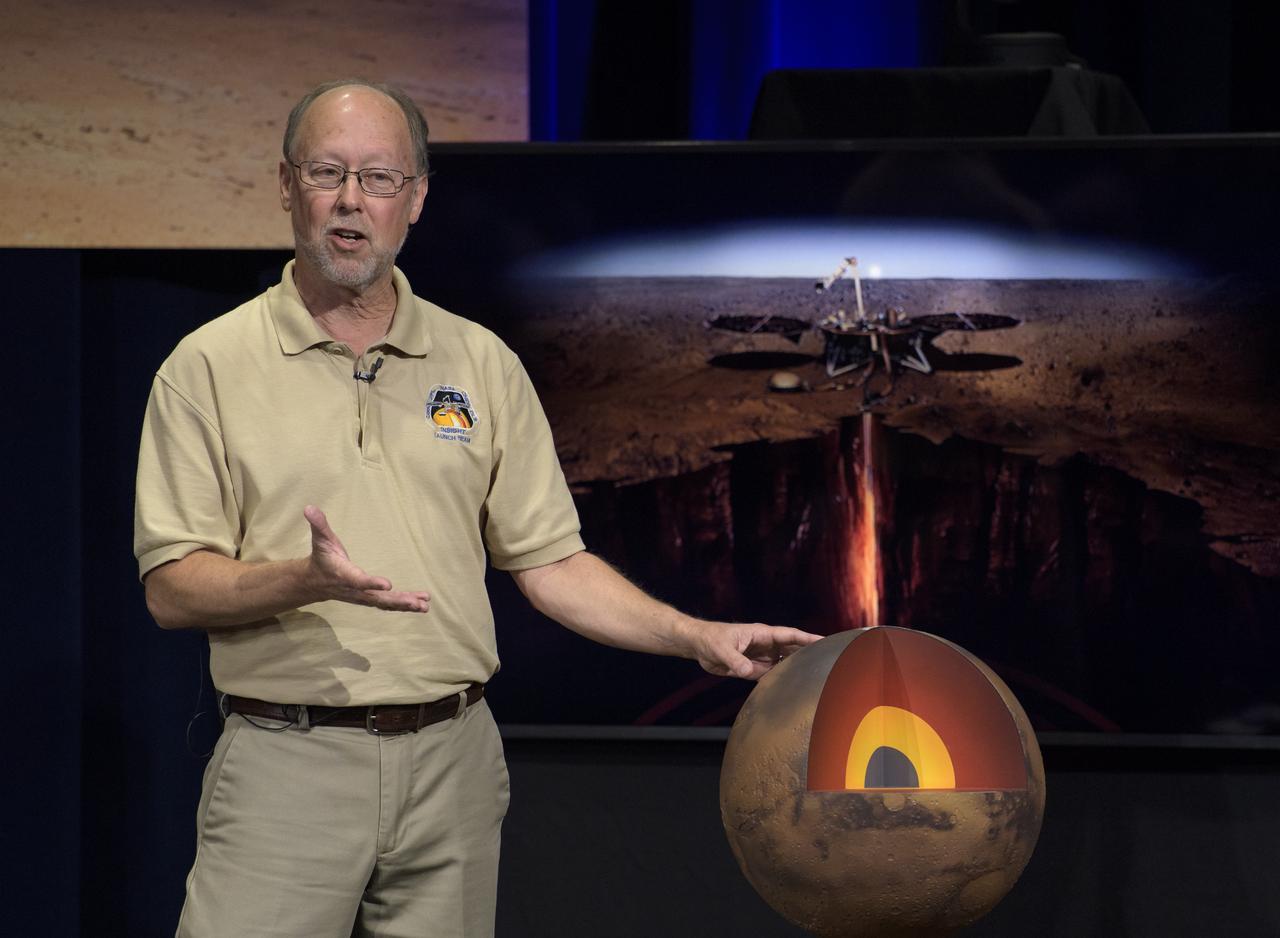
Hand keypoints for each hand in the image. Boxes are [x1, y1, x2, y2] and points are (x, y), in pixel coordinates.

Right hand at [303, 505, 430, 612]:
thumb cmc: (322, 557)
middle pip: (377, 598)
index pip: (358, 580)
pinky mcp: (369, 599)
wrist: (315, 582)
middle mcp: (355, 590)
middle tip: (415, 602)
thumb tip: (309, 507)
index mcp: (344, 575)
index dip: (371, 583)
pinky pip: (388, 604)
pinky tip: (422, 604)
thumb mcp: (320, 539)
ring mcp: (363, 597)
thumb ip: (318, 524)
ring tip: (424, 605)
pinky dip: (405, 605)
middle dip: (397, 600)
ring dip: (405, 604)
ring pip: (385, 604)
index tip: (387, 584)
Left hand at [687, 621, 822, 680]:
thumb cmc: (710, 639)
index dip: (807, 639)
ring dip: (796, 668)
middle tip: (829, 662)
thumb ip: (735, 660)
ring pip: (784, 663)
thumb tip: (749, 671)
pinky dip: (781, 679)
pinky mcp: (753, 668)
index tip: (825, 641)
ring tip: (815, 677)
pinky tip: (791, 687)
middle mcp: (765, 646)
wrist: (698, 646)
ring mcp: (761, 657)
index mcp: (762, 635)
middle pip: (792, 649)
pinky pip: (771, 675)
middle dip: (809, 653)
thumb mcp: (722, 649)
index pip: (789, 636)